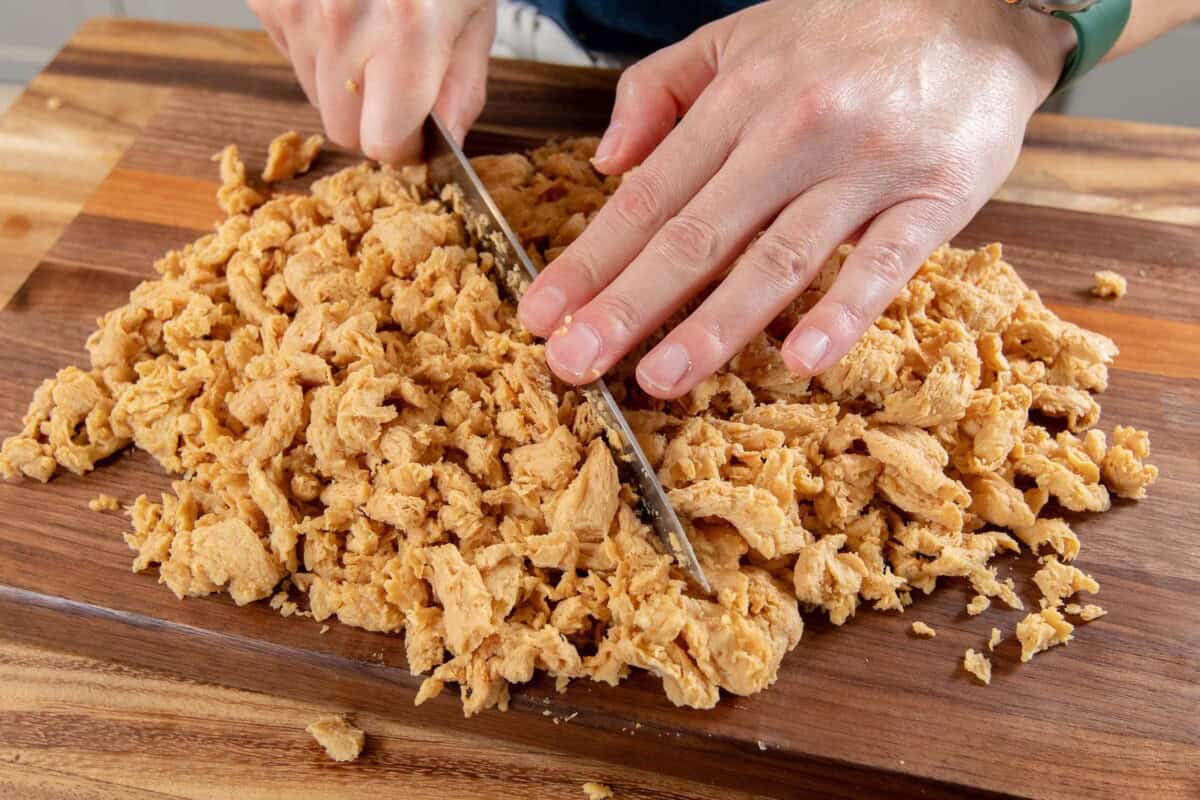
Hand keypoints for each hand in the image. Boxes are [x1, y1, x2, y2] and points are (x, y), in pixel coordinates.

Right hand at [249, 0, 494, 161]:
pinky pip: (289, 49)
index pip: (380, 140)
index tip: (417, 131)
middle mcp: (340, 19)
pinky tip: (344, 2)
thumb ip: (462, 84)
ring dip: (343, 77)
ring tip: (373, 22)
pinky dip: (315, 40)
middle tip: (399, 73)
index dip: (404, 143)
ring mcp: (294, 3)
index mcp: (406, 28)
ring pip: (312, 90)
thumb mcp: (476, 12)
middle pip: (340, 126)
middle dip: (373, 115)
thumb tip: (448, 139)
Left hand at [517, 0, 1074, 396]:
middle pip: (697, 236)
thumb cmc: (848, 31)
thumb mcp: (740, 36)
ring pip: (777, 258)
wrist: (977, 7)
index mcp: (739, 100)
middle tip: (574, 364)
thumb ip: (661, 89)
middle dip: (627, 306)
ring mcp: (863, 168)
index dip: (591, 258)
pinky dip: (844, 312)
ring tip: (661, 379)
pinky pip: (884, 263)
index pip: (649, 195)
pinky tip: (801, 360)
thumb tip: (606, 160)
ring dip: (715, 325)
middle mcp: (791, 133)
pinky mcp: (932, 197)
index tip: (542, 313)